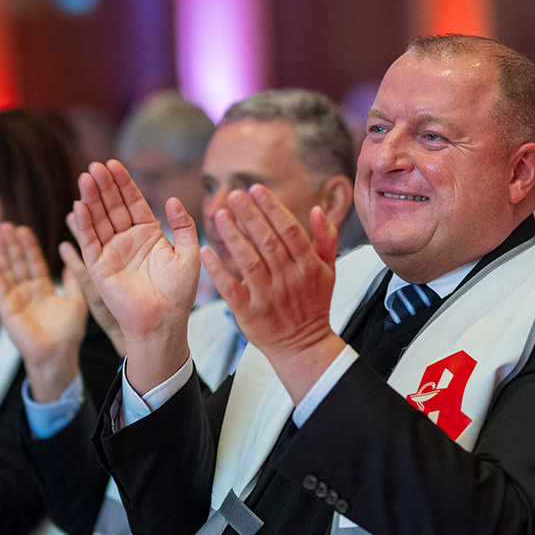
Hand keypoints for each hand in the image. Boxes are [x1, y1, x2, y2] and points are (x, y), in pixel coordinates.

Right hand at [0, 223, 87, 402]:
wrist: (58, 355)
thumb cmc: (69, 333)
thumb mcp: (76, 302)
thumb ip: (72, 282)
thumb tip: (73, 264)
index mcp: (42, 289)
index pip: (34, 262)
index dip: (29, 246)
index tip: (24, 229)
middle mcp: (27, 292)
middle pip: (18, 263)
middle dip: (12, 244)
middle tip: (6, 225)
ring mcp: (15, 300)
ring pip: (7, 272)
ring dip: (1, 254)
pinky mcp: (7, 310)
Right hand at [73, 160, 197, 392]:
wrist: (164, 322)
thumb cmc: (179, 293)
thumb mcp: (189, 254)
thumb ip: (184, 226)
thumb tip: (173, 199)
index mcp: (148, 234)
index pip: (133, 202)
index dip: (124, 183)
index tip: (114, 164)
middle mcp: (127, 240)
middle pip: (112, 206)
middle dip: (104, 186)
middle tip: (95, 165)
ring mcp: (111, 252)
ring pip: (99, 220)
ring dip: (91, 199)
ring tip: (85, 177)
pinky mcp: (99, 268)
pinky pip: (89, 242)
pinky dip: (84, 224)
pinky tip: (80, 205)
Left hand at [200, 185, 345, 403]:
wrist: (303, 345)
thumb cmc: (314, 303)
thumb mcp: (329, 271)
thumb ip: (325, 239)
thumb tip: (316, 209)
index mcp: (306, 265)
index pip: (288, 230)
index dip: (272, 208)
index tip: (256, 189)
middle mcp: (288, 278)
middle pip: (267, 241)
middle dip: (250, 215)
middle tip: (233, 194)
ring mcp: (268, 295)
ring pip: (249, 261)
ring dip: (234, 237)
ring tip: (220, 216)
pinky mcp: (249, 312)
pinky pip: (231, 288)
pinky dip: (218, 271)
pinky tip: (206, 252)